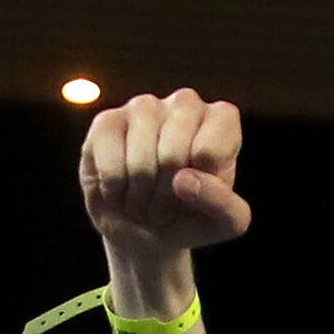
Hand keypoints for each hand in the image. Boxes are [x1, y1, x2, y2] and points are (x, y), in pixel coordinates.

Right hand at [80, 88, 253, 261]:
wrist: (148, 231)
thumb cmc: (193, 218)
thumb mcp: (226, 224)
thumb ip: (222, 205)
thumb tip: (182, 180)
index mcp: (222, 119)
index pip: (210, 151)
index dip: (201, 188)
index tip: (200, 194)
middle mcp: (185, 103)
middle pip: (172, 155)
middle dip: (167, 197)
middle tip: (167, 206)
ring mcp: (144, 106)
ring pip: (140, 160)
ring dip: (141, 198)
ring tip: (145, 201)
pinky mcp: (107, 120)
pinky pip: (110, 163)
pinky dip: (115, 192)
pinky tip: (120, 191)